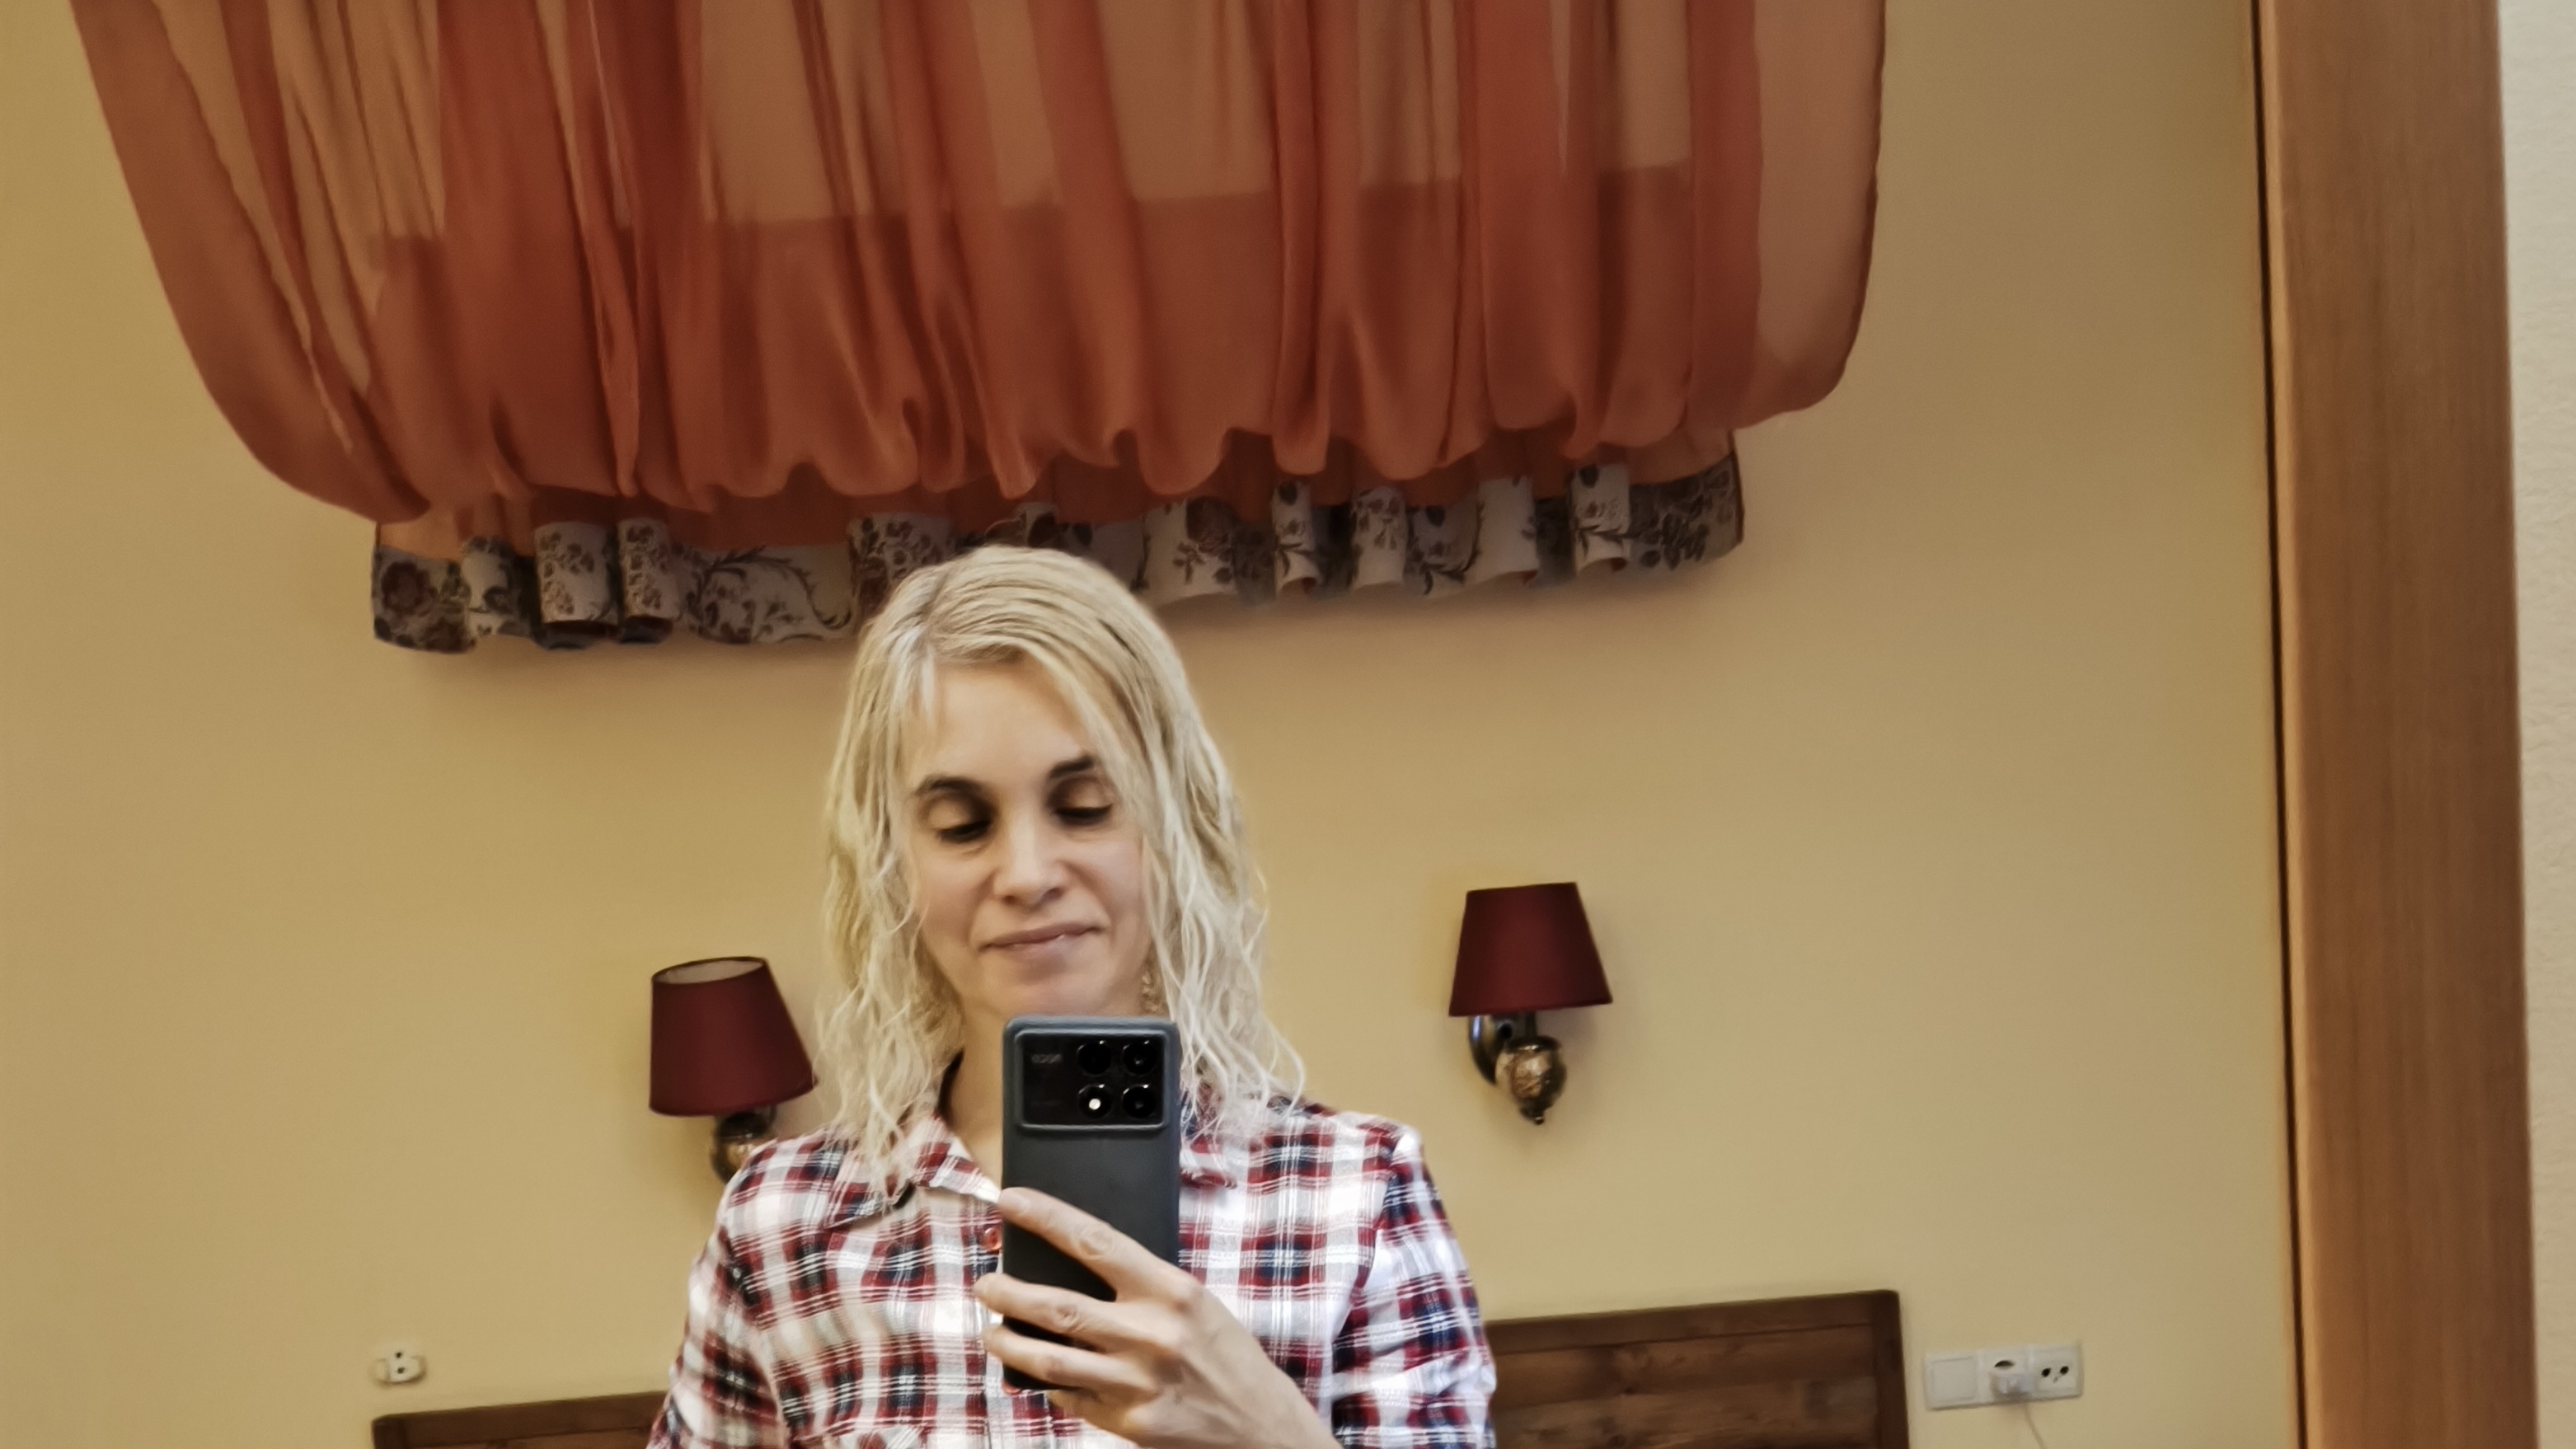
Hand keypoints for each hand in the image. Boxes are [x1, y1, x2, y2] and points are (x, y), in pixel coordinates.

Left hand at [975, 1187, 1337, 1448]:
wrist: (1261, 1426)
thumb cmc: (1226, 1355)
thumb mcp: (1194, 1303)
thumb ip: (1142, 1286)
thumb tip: (1075, 1266)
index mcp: (1172, 1290)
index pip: (1095, 1241)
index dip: (1046, 1217)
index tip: (1010, 1200)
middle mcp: (1151, 1334)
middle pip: (1057, 1305)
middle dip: (1008, 1292)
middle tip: (986, 1284)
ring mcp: (1137, 1382)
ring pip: (1049, 1358)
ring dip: (1008, 1342)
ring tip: (992, 1331)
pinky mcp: (1129, 1422)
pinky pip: (1070, 1397)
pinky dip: (1049, 1383)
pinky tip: (1039, 1373)